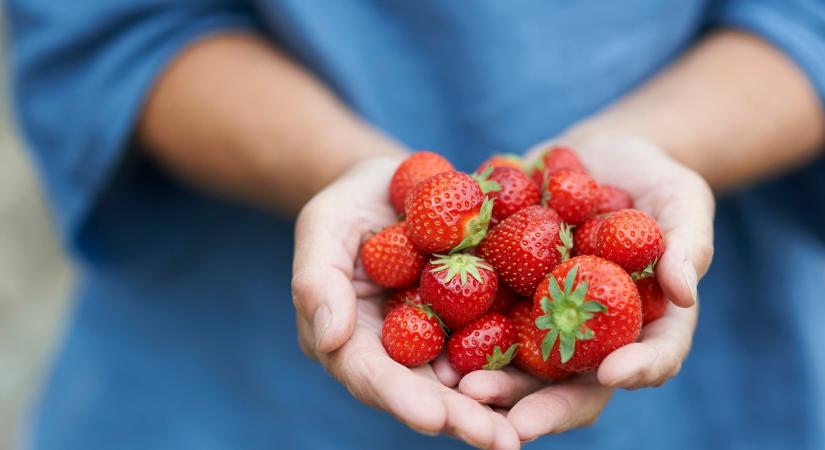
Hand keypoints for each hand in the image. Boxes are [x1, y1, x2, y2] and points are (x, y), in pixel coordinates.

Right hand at [291, 156, 521, 449]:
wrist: (395, 184)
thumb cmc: (349, 205)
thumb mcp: (322, 228)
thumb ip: (317, 281)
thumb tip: (330, 339)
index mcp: (353, 339)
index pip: (372, 375)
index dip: (402, 398)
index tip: (433, 418)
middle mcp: (399, 350)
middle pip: (427, 391)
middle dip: (460, 418)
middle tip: (499, 442)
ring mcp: (441, 337)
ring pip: (468, 379)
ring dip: (497, 406)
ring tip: (526, 431)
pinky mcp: (476, 316)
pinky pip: (499, 341)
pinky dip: (522, 363)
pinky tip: (556, 377)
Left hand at [456, 132, 712, 441]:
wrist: (593, 157)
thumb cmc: (654, 179)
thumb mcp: (683, 200)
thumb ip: (690, 243)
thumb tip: (685, 292)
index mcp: (643, 323)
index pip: (650, 357)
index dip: (637, 369)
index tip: (614, 373)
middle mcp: (590, 334)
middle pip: (573, 381)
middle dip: (544, 403)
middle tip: (514, 422)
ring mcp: (545, 317)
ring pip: (521, 363)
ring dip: (495, 382)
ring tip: (463, 389)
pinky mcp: (506, 293)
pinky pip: (482, 319)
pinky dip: (458, 334)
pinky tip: (431, 342)